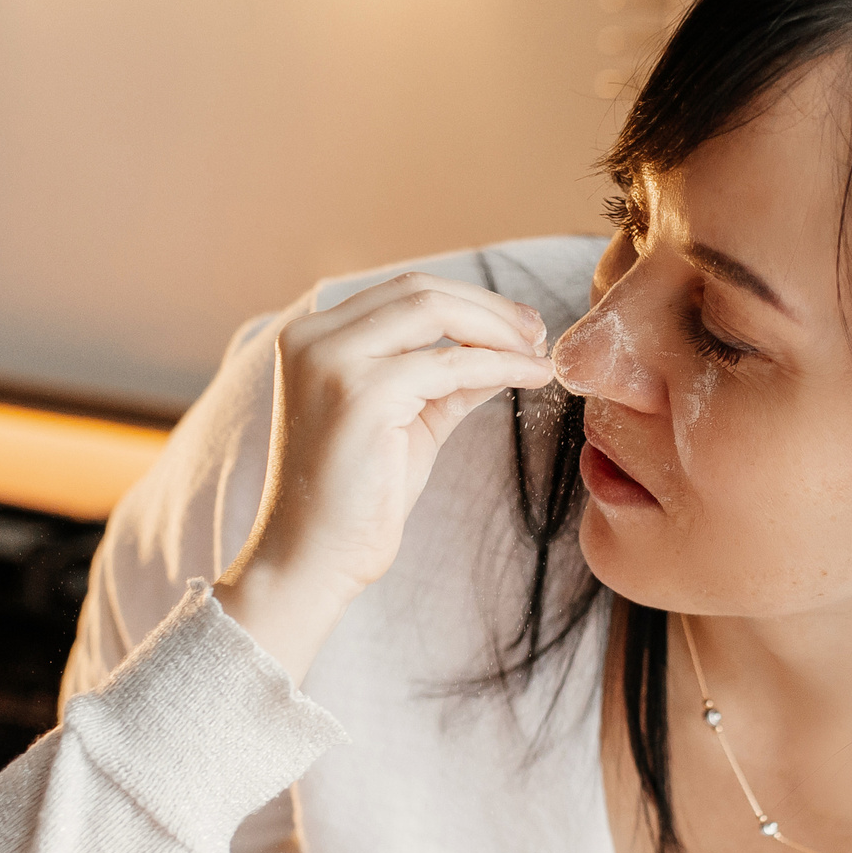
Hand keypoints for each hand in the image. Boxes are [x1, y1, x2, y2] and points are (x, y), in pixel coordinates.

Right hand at [216, 273, 550, 679]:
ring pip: (435, 312)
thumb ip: (448, 379)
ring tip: (538, 354)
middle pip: (420, 291)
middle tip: (538, 333)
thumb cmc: (357, 499)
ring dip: (499, 330)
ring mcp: (332, 361)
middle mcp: (313, 337)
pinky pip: (450, 365)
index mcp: (313, 337)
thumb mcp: (409, 421)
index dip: (469, 302)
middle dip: (490, 309)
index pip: (402, 293)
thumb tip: (509, 347)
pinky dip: (499, 365)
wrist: (312, 560)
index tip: (519, 326)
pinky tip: (531, 377)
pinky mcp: (361, 394)